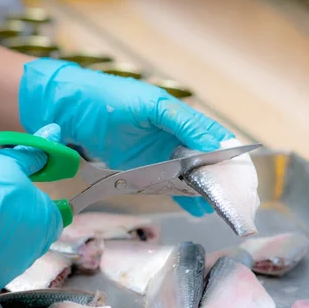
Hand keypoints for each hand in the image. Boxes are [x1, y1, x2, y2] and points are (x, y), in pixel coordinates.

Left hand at [19, 59, 233, 215]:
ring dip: (202, 190)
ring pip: (188, 175)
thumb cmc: (108, 98)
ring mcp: (158, 155)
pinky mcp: (143, 171)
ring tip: (218, 207)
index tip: (241, 171)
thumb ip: (181, 121)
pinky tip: (196, 210)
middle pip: (203, 158)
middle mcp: (171, 135)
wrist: (67, 111)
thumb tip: (212, 144)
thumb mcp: (150, 105)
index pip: (210, 133)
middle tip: (233, 196)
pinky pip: (167, 186)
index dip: (227, 151)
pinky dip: (182, 198)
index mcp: (176, 115)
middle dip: (218, 176)